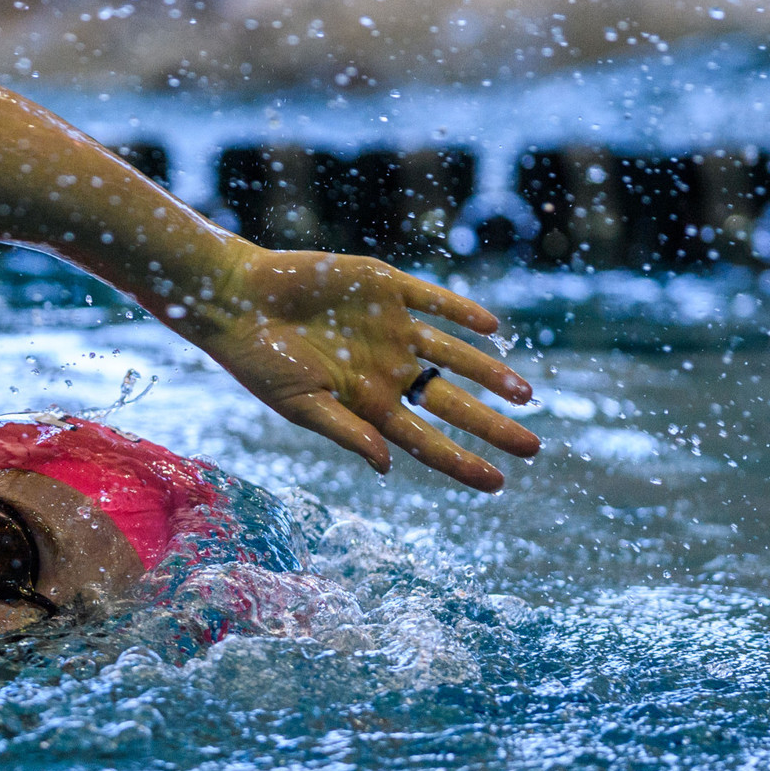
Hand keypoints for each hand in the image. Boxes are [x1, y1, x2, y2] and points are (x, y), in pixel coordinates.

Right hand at [188, 247, 540, 490]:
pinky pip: (434, 301)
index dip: (462, 462)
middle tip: (533, 447)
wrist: (236, 299)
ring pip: (453, 355)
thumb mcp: (299, 406)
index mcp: (367, 404)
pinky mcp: (383, 287)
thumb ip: (347, 432)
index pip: (426, 440)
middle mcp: (386, 369)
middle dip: (492, 426)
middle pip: (450, 402)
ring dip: (491, 373)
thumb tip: (388, 466)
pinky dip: (461, 312)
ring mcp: (389, 329)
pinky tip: (491, 326)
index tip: (498, 483)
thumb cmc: (258, 361)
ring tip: (527, 395)